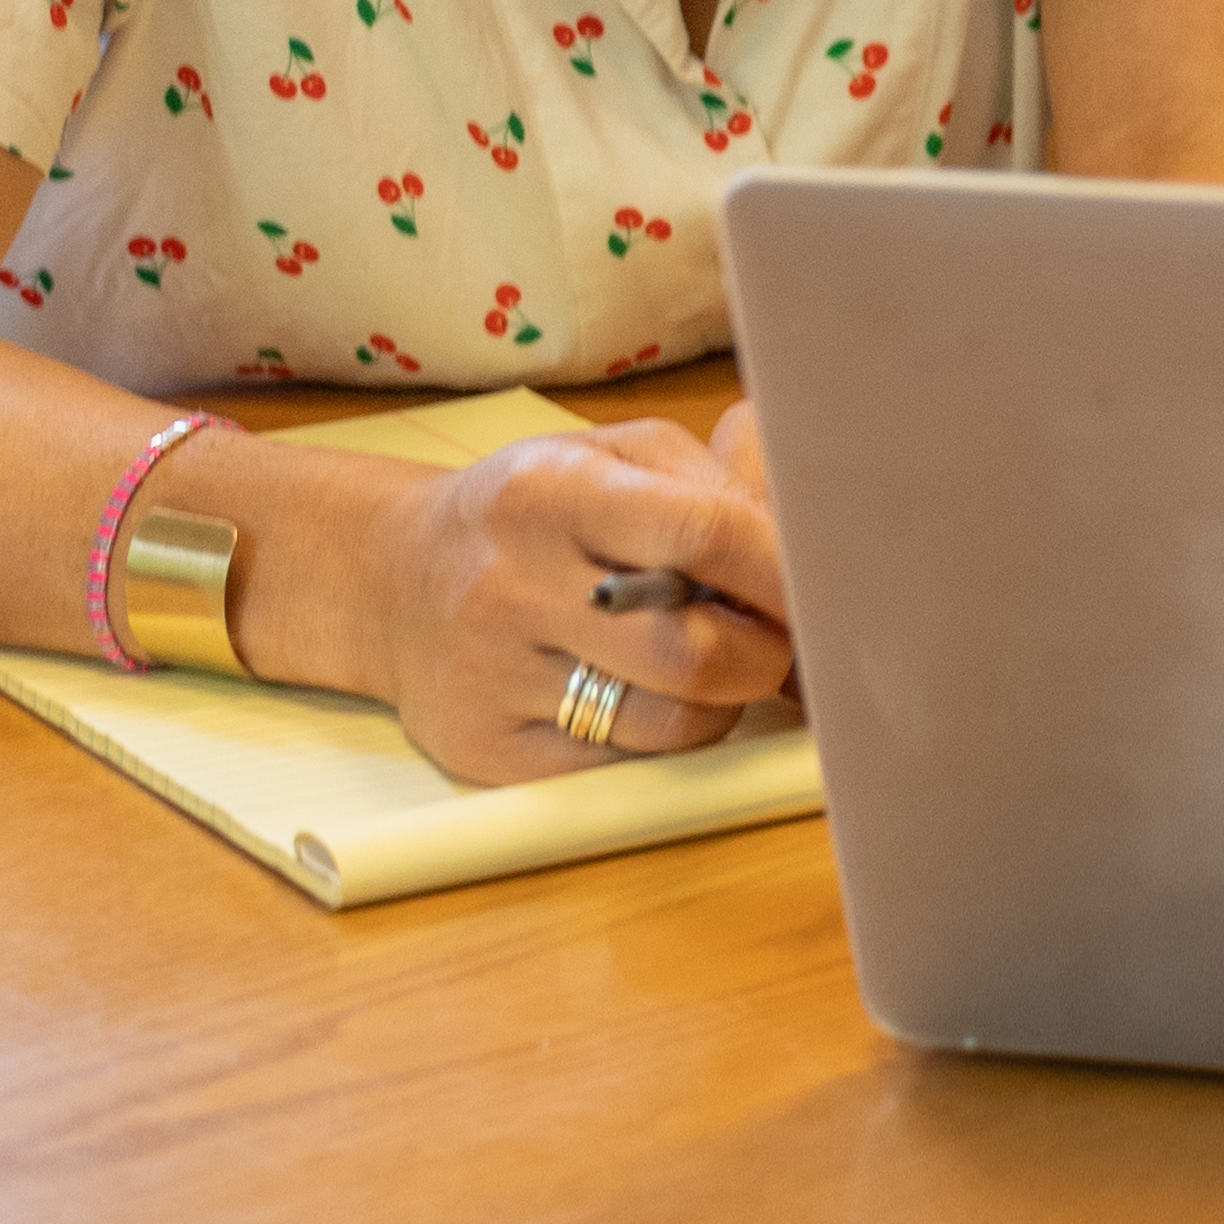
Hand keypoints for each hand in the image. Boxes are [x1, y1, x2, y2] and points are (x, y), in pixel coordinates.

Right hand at [369, 422, 789, 783]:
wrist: (392, 577)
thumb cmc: (530, 511)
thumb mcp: (609, 456)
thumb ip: (711, 484)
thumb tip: (805, 545)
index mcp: (549, 493)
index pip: (701, 534)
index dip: (783, 571)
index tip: (831, 587)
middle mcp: (510, 585)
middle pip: (692, 652)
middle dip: (766, 652)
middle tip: (781, 637)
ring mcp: (491, 676)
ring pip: (667, 723)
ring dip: (720, 700)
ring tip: (708, 660)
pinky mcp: (485, 750)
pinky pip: (621, 767)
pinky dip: (659, 737)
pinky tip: (642, 694)